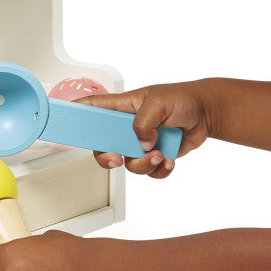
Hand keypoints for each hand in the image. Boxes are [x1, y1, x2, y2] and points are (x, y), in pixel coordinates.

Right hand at [78, 81, 212, 177]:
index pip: (91, 109)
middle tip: (117, 159)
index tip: (64, 124)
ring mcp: (139, 143)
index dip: (74, 115)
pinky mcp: (153, 155)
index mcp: (121, 107)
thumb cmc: (182, 99)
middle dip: (108, 158)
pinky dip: (159, 170)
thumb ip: (143, 122)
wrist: (206, 114)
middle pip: (102, 147)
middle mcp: (126, 127)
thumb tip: (140, 143)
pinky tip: (168, 159)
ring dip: (143, 164)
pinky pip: (148, 172)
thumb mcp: (159, 102)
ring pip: (127, 164)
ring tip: (159, 154)